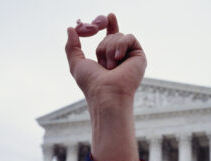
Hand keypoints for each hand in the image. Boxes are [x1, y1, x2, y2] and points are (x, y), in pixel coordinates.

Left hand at [65, 13, 144, 160]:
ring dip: (110, 49)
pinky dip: (121, 45)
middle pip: (111, 35)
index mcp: (108, 59)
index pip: (110, 38)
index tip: (109, 16)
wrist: (106, 94)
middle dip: (103, 47)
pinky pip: (129, 37)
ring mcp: (130, 57)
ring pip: (119, 35)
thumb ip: (72, 46)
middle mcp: (121, 57)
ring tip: (112, 67)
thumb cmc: (92, 83)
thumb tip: (71, 28)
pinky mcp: (139, 56)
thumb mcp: (76, 63)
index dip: (110, 26)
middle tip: (104, 66)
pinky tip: (119, 59)